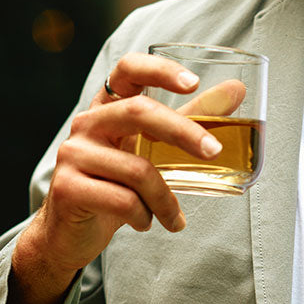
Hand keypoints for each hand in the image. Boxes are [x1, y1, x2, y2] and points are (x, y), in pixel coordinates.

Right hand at [8, 53, 227, 303]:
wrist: (69, 234)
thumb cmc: (115, 187)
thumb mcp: (152, 152)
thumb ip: (190, 121)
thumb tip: (236, 90)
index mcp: (107, 108)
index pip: (128, 69)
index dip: (160, 69)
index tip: (193, 83)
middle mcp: (87, 124)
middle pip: (139, 112)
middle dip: (184, 132)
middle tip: (214, 152)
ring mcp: (73, 154)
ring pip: (137, 169)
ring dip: (166, 199)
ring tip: (175, 218)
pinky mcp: (67, 187)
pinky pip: (123, 200)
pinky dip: (143, 216)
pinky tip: (143, 222)